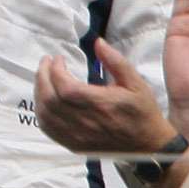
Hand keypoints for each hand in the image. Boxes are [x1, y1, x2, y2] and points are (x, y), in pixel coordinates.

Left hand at [35, 39, 176, 155]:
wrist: (148, 145)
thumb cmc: (142, 112)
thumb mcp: (135, 83)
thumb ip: (115, 61)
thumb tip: (97, 42)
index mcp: (100, 104)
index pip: (65, 86)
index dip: (55, 70)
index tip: (58, 58)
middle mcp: (85, 122)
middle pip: (50, 98)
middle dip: (42, 76)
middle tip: (45, 63)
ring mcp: (76, 135)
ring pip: (45, 113)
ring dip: (39, 92)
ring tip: (43, 77)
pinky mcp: (73, 144)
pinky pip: (48, 128)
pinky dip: (41, 112)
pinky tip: (45, 99)